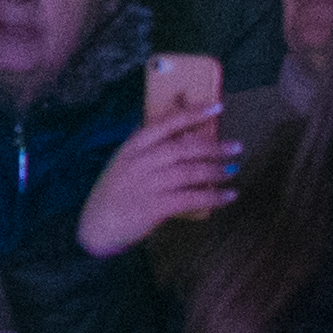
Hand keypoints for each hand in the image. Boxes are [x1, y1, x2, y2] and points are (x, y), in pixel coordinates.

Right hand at [74, 113, 238, 259]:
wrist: (96, 226)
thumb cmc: (114, 192)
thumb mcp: (124, 163)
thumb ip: (147, 148)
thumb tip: (179, 131)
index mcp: (133, 147)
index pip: (165, 123)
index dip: (192, 113)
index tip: (217, 107)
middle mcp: (140, 162)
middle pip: (182, 149)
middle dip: (212, 146)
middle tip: (236, 146)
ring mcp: (147, 184)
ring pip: (189, 172)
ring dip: (215, 171)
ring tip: (233, 170)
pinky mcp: (154, 207)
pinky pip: (191, 198)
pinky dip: (213, 197)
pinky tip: (229, 196)